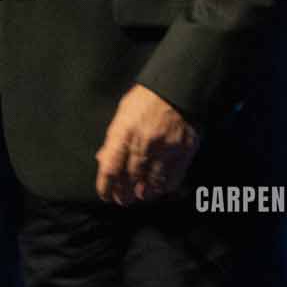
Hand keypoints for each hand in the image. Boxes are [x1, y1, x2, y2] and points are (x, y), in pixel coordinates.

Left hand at [93, 83, 200, 204]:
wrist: (177, 86)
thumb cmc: (146, 99)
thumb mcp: (123, 114)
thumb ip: (113, 139)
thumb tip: (103, 160)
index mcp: (124, 132)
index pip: (110, 169)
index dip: (106, 187)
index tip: (106, 195)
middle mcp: (144, 142)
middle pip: (130, 180)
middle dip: (124, 194)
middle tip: (122, 200)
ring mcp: (165, 147)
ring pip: (151, 183)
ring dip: (144, 194)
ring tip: (140, 196)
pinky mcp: (184, 150)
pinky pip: (173, 178)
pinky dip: (164, 187)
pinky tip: (160, 188)